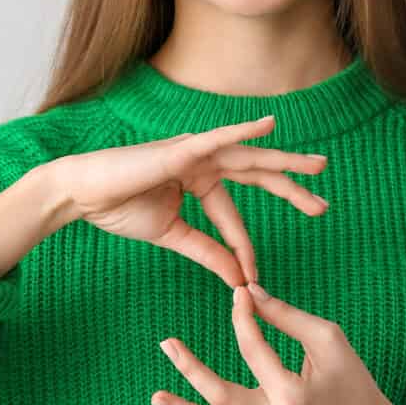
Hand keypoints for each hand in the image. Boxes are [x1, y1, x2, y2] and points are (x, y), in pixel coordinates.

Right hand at [50, 117, 329, 290]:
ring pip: (248, 156)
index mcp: (199, 181)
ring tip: (318, 167)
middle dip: (291, 188)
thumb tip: (238, 277)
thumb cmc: (119, 208)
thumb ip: (207, 250)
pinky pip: (217, 139)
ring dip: (284, 162)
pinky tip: (269, 126)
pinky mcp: (180, 148)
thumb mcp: (173, 235)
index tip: (252, 278)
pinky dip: (243, 131)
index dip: (244, 247)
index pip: (234, 215)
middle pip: (256, 175)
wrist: (82, 196)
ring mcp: (193, 152)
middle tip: (323, 206)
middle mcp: (202, 162)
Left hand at [151, 283, 399, 404]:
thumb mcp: (328, 339)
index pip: (253, 349)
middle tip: (167, 343)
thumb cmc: (352, 378)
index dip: (242, 317)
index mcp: (292, 393)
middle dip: (190, 368)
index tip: (239, 294)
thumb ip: (286, 316)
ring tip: (155, 397)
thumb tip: (248, 292)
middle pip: (220, 395)